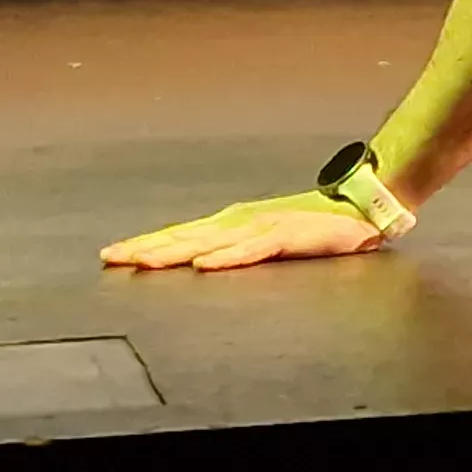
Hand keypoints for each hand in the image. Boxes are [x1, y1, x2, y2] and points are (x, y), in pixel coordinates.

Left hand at [101, 190, 388, 271]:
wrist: (360, 206)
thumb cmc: (315, 225)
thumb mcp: (267, 237)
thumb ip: (237, 249)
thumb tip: (200, 262)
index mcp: (232, 223)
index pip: (180, 235)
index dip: (146, 244)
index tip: (111, 254)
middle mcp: (239, 221)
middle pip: (184, 237)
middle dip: (145, 248)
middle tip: (111, 257)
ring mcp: (261, 226)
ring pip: (208, 242)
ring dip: (173, 252)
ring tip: (142, 262)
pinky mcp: (286, 235)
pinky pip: (251, 250)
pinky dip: (226, 257)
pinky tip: (204, 264)